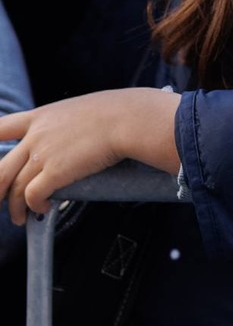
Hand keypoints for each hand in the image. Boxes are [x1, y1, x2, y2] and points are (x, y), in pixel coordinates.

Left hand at [0, 86, 180, 223]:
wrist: (127, 119)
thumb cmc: (118, 111)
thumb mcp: (83, 108)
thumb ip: (69, 122)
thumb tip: (78, 132)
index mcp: (41, 117)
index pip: (2, 127)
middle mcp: (35, 136)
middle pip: (0, 168)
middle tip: (0, 201)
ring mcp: (42, 154)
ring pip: (14, 187)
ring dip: (13, 207)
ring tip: (19, 218)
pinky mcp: (55, 173)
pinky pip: (32, 196)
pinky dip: (33, 206)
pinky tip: (42, 209)